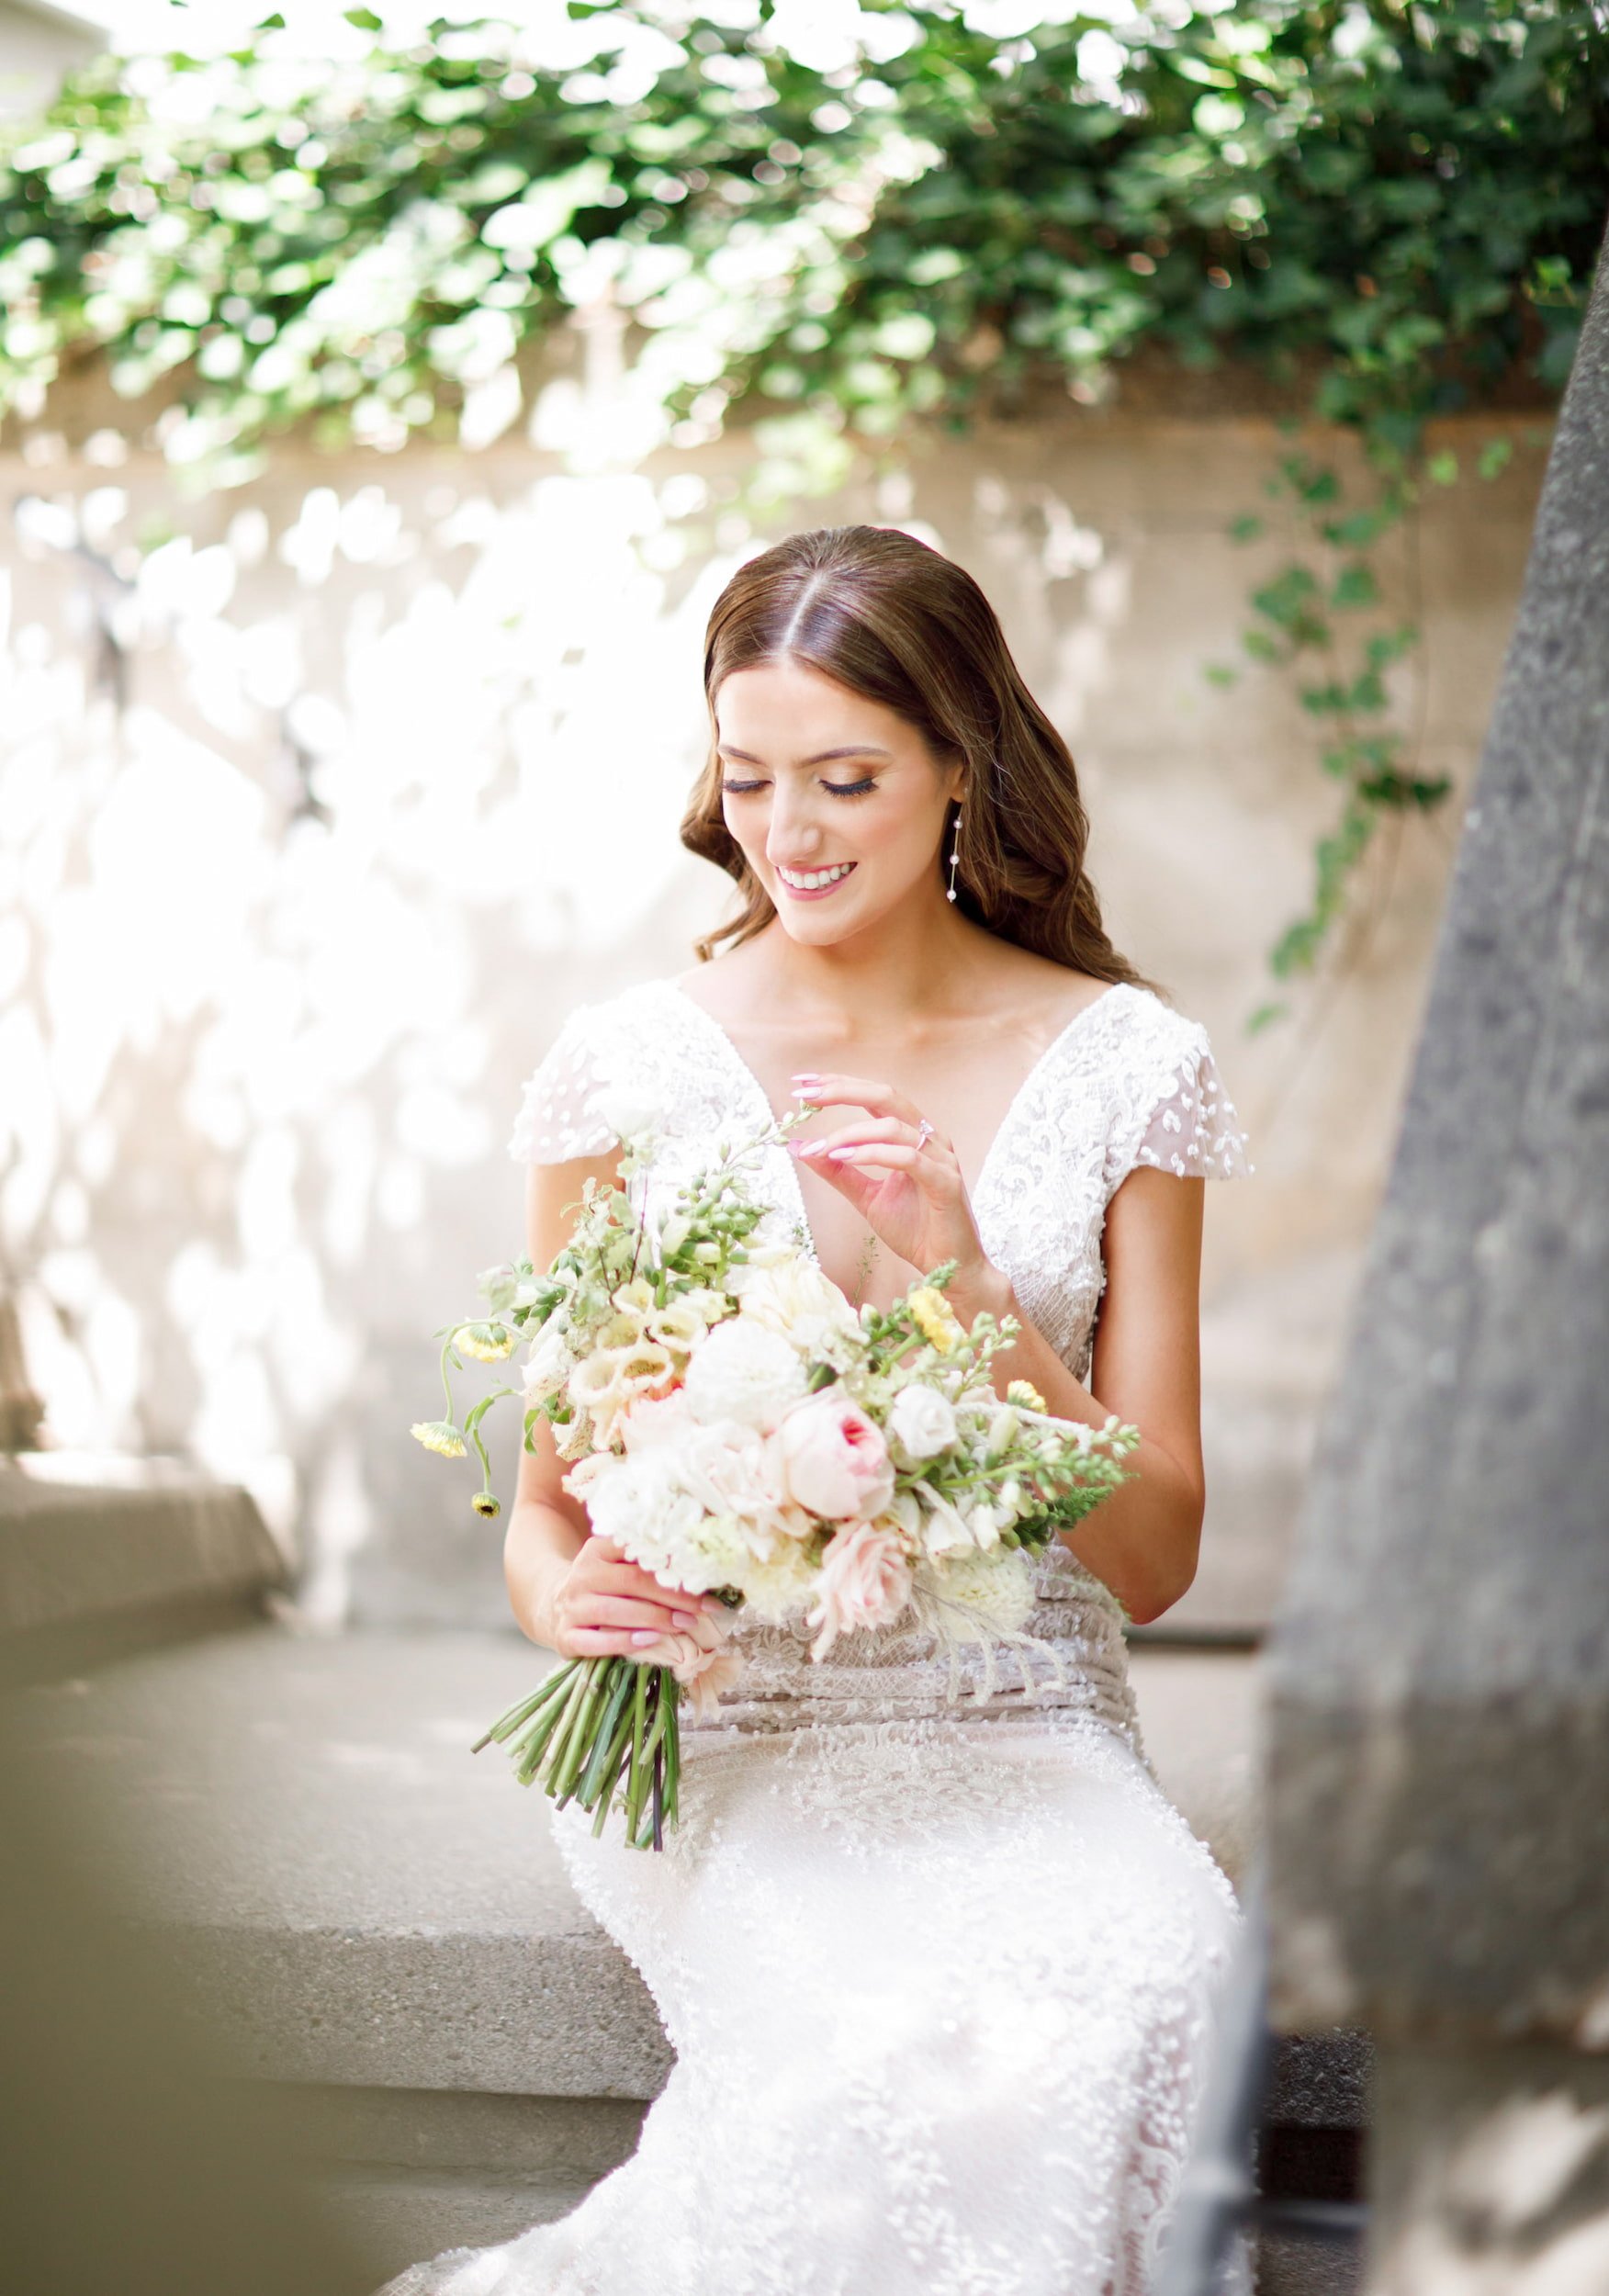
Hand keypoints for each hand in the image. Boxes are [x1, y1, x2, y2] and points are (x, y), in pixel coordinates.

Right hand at [543, 1536, 726, 1661]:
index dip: (671, 1565)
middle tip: (701, 1609)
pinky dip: (624, 1642)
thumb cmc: (602, 1586)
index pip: (636, 1553)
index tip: (701, 1576)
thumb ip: (647, 1564)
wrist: (553, 1605)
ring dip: (653, 1618)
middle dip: (671, 1596)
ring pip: (613, 1611)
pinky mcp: (566, 1636)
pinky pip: (595, 1641)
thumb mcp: (616, 1564)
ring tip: (683, 1625)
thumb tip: (700, 1572)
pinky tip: (650, 1642)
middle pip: (630, 1581)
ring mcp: (572, 1606)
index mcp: (598, 1550)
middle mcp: (582, 1574)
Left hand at [789, 1070, 1003, 1303]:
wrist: (947, 1267)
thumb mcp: (866, 1197)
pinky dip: (872, 1154)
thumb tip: (799, 1147)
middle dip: (842, 1091)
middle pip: (886, 1096)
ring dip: (850, 1134)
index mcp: (913, 1136)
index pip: (875, 1098)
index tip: (801, 1085)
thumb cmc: (914, 1229)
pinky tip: (844, 1157)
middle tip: (804, 1096)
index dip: (839, 1085)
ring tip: (820, 1147)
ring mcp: (941, 1158)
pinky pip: (907, 1158)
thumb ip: (837, 1171)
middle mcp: (930, 1139)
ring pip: (893, 1127)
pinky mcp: (946, 1182)